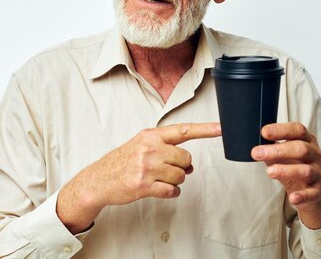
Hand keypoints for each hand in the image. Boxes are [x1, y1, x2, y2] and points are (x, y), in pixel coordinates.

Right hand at [57, 122, 220, 232]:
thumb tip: (189, 163)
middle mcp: (150, 148)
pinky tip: (160, 189)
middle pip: (186, 158)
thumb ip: (166, 147)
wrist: (98, 179)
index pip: (184, 130)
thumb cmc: (122, 161)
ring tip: (159, 179)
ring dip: (175, 181)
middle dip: (181, 166)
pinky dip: (171, 192)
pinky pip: (172, 191)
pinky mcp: (144, 185)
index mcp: (151, 135)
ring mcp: (147, 167)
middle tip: (166, 169)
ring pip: (180, 175)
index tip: (221, 128)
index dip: (205, 129)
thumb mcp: (142, 144)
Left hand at [251, 122, 320, 228]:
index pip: (297, 130)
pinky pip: (312, 194)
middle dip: (278, 150)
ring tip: (270, 172)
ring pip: (306, 170)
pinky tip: (292, 197)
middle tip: (257, 153)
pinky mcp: (318, 191)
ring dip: (287, 170)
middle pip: (301, 149)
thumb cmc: (295, 167)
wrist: (312, 191)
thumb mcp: (283, 156)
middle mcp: (315, 155)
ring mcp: (319, 173)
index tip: (264, 132)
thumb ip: (272, 151)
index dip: (281, 130)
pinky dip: (302, 196)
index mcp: (307, 141)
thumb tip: (256, 148)